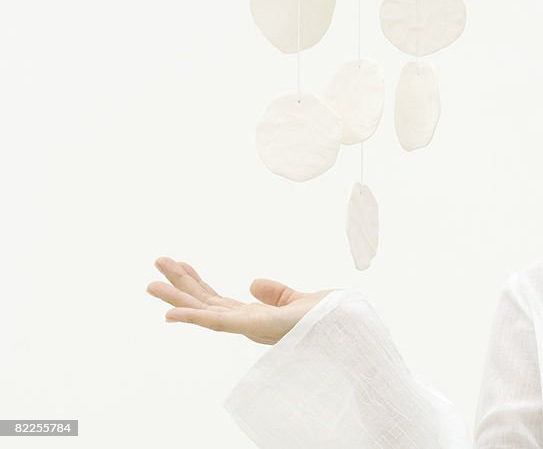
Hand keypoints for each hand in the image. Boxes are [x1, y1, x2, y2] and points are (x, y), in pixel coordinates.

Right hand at [146, 257, 336, 344]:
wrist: (343, 326)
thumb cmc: (326, 319)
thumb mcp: (297, 299)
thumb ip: (276, 293)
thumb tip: (253, 284)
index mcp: (254, 316)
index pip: (217, 299)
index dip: (197, 283)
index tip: (180, 265)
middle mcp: (246, 323)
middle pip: (205, 301)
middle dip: (180, 284)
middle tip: (157, 263)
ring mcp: (247, 327)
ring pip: (204, 311)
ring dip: (176, 298)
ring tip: (150, 284)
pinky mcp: (252, 328)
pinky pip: (216, 323)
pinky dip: (192, 318)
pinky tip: (170, 313)